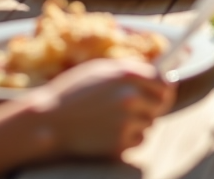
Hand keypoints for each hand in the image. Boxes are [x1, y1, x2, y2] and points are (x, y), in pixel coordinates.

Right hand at [33, 59, 176, 157]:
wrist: (48, 121)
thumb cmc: (71, 92)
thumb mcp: (100, 69)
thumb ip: (130, 70)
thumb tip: (158, 73)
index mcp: (127, 74)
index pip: (164, 81)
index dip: (165, 88)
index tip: (163, 93)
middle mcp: (130, 96)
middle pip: (161, 104)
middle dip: (153, 106)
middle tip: (138, 108)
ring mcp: (125, 121)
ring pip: (150, 124)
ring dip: (139, 123)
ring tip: (114, 120)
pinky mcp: (119, 143)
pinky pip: (139, 141)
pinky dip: (131, 139)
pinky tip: (111, 132)